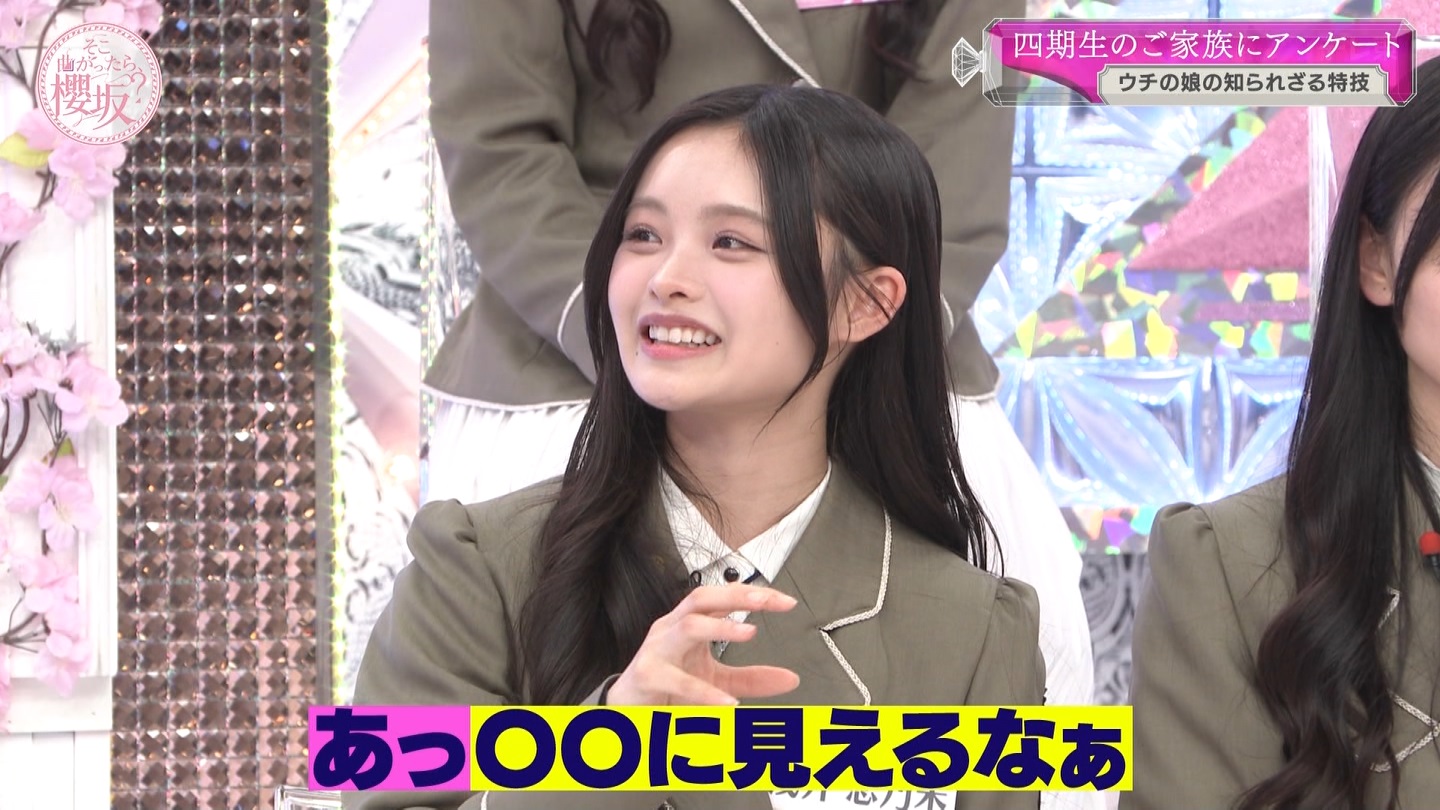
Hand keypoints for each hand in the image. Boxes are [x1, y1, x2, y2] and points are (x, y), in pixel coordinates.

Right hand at [605, 584, 801, 705]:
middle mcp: (672, 628)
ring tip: (749, 633)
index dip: (754, 594)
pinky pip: (677, 680)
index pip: (722, 596)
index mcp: (689, 622)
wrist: (628, 710)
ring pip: (688, 626)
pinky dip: (704, 692)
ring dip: (721, 627)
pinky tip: (727, 702)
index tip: (785, 601)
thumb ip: (752, 679)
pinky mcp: (647, 675)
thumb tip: (790, 679)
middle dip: (737, 595)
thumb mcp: (716, 680)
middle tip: (767, 600)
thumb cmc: (667, 686)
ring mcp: (657, 648)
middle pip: (702, 597)